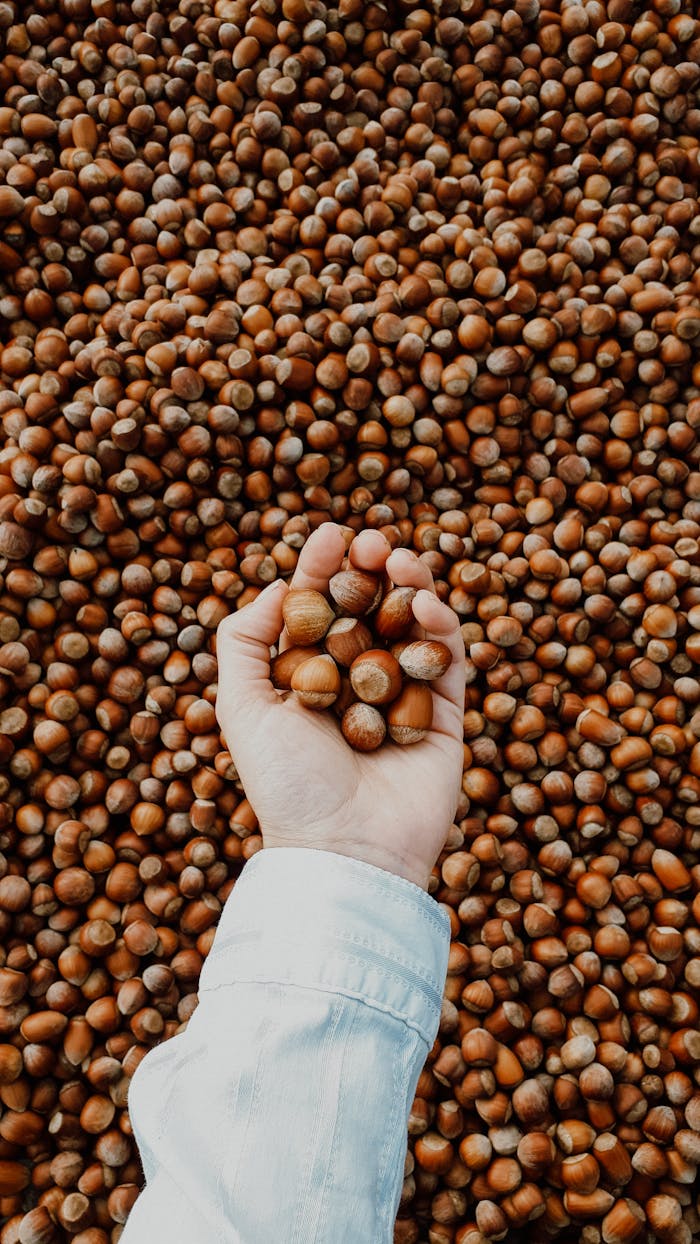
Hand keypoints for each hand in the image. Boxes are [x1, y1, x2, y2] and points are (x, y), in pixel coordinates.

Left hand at [216, 523, 464, 889]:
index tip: (331, 535)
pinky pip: (448, 661)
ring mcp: (404, 698)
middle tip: (373, 542)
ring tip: (400, 561)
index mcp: (310, 678)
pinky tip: (426, 604)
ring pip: (414, 625)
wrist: (345, 850)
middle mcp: (358, 683)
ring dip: (412, 585)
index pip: (320, 609)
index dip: (324, 569)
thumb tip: (277, 586)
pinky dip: (442, 627)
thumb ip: (244, 640)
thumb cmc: (287, 783)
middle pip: (372, 608)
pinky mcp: (445, 718)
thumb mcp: (242, 706)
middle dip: (373, 568)